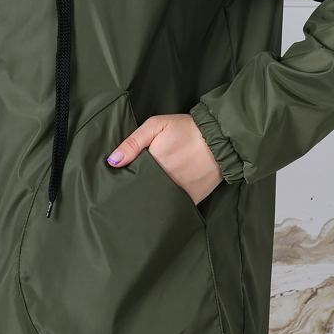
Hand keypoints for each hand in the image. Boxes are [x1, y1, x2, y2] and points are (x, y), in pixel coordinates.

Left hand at [105, 113, 224, 207]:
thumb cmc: (186, 129)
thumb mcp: (156, 125)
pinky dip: (167, 207)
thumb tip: (112, 161)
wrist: (220, 138)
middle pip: (142, 193)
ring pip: (157, 203)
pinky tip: (159, 205)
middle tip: (124, 195)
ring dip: (149, 202)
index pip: (130, 178)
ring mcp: (179, 192)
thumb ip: (133, 142)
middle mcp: (165, 181)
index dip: (122, 181)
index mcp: (153, 163)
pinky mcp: (192, 199)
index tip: (114, 184)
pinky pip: (174, 208)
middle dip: (133, 194)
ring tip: (140, 203)